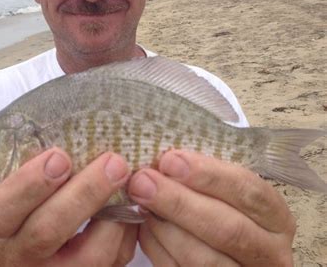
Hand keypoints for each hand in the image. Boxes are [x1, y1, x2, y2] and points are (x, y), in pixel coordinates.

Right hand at [0, 148, 137, 265]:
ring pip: (90, 255)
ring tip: (129, 181)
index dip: (30, 183)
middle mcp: (23, 256)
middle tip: (113, 163)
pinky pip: (115, 261)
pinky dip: (127, 229)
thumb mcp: (15, 196)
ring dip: (115, 214)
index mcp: (1, 228)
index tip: (59, 157)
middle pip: (48, 230)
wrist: (25, 263)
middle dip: (84, 193)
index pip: (2, 209)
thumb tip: (70, 136)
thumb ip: (32, 173)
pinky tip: (131, 203)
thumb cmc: (24, 216)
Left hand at [128, 150, 295, 265]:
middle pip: (228, 229)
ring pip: (204, 258)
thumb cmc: (219, 208)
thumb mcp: (224, 192)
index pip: (249, 192)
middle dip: (179, 202)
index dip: (209, 175)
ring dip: (165, 228)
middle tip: (143, 182)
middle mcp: (269, 252)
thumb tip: (164, 159)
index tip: (170, 161)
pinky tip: (144, 226)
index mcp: (276, 218)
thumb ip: (203, 178)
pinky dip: (158, 248)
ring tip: (141, 203)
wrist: (218, 249)